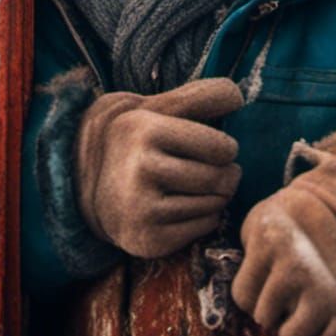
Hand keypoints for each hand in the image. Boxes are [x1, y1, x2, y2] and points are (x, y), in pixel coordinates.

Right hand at [75, 77, 243, 257]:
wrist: (96, 189)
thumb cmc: (143, 143)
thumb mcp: (162, 108)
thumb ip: (200, 96)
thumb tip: (238, 96)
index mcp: (145, 130)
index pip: (220, 147)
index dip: (226, 148)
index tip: (215, 148)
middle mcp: (139, 168)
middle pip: (219, 177)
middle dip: (227, 175)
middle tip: (216, 171)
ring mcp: (141, 208)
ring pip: (214, 203)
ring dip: (217, 195)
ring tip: (198, 187)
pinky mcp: (148, 239)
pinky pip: (204, 226)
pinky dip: (206, 217)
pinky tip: (186, 207)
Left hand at [232, 150, 335, 335]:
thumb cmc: (296, 220)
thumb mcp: (262, 218)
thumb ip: (244, 250)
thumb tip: (233, 296)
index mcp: (271, 241)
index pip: (243, 297)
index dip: (252, 289)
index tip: (268, 270)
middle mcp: (296, 266)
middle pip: (264, 316)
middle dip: (272, 304)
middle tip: (290, 280)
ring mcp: (324, 290)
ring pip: (289, 335)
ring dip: (293, 323)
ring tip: (304, 294)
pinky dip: (318, 335)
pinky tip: (322, 308)